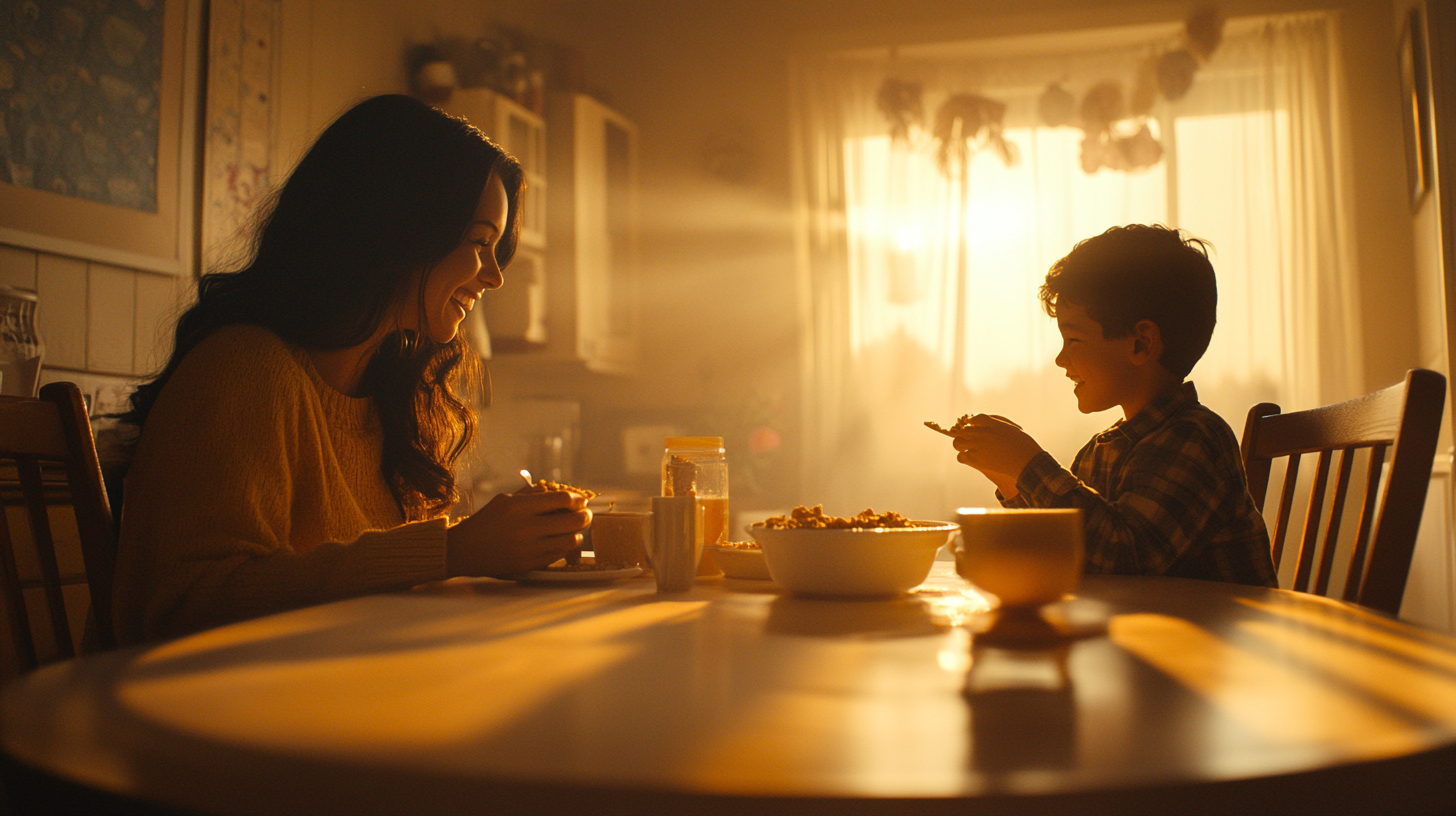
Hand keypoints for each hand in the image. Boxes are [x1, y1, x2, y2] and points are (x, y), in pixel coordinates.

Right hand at [445, 487, 591, 577]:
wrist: (464, 550)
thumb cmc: (486, 521)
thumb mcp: (505, 500)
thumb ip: (533, 495)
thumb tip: (563, 493)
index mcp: (519, 507)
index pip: (562, 499)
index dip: (577, 499)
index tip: (580, 500)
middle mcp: (526, 527)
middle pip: (573, 521)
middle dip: (585, 516)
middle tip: (585, 514)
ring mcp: (529, 549)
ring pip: (571, 541)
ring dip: (576, 534)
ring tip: (572, 529)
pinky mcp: (529, 565)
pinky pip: (559, 555)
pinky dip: (563, 547)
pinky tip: (558, 541)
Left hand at [950, 414, 1043, 496]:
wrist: (1027, 462)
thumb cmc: (1024, 446)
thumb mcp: (1013, 430)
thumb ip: (998, 426)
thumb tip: (990, 425)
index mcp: (993, 424)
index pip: (975, 418)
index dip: (972, 422)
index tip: (973, 426)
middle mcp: (983, 433)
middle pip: (964, 430)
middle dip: (964, 434)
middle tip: (968, 439)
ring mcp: (978, 446)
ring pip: (958, 442)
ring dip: (961, 444)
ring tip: (966, 448)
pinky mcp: (977, 460)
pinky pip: (961, 457)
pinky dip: (963, 457)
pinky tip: (969, 458)